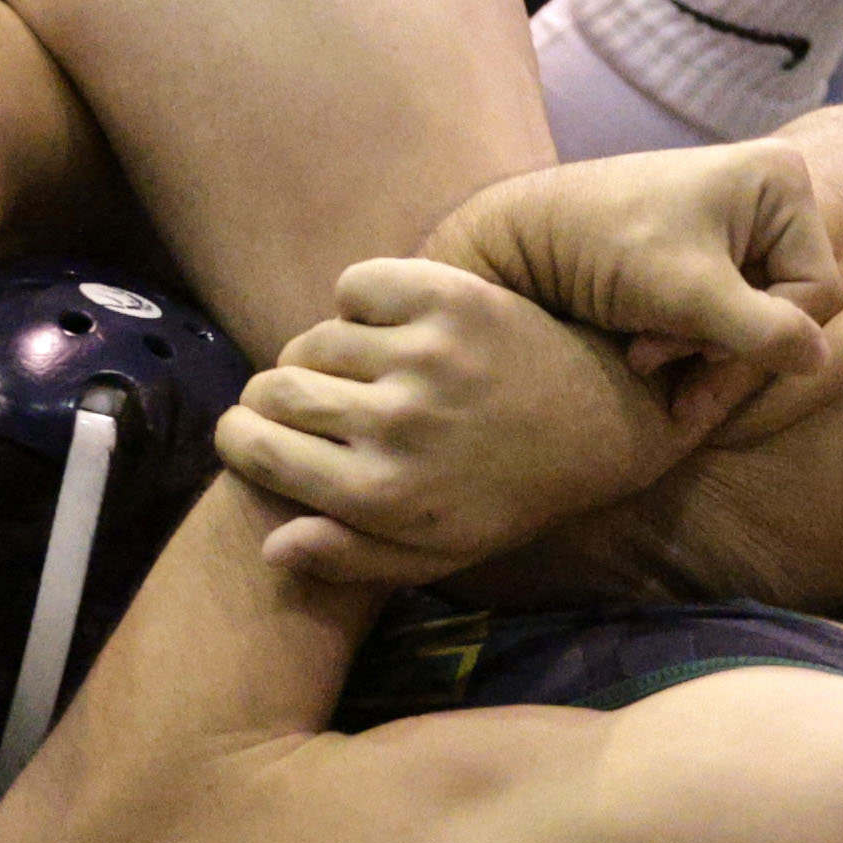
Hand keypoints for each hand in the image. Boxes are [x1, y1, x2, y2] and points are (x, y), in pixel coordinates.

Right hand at [220, 256, 700, 584]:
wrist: (603, 424)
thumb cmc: (509, 496)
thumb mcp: (437, 551)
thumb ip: (350, 557)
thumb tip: (269, 544)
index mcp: (382, 493)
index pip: (255, 447)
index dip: (239, 436)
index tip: (250, 432)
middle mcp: (396, 424)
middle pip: (274, 388)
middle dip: (268, 396)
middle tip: (294, 401)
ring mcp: (423, 356)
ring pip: (314, 338)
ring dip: (320, 353)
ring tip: (352, 369)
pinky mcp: (449, 297)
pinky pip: (356, 285)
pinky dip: (359, 301)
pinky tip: (386, 326)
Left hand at [422, 141, 837, 429]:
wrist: (521, 239)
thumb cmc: (603, 247)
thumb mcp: (690, 294)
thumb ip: (763, 331)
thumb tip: (820, 361)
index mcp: (781, 182)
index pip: (814, 289)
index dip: (763, 335)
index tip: (695, 350)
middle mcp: (768, 194)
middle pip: (785, 305)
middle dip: (720, 345)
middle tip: (655, 356)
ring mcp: (736, 222)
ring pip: (751, 318)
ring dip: (697, 349)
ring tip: (642, 352)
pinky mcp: (704, 250)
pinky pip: (722, 312)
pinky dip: (686, 340)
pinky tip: (642, 348)